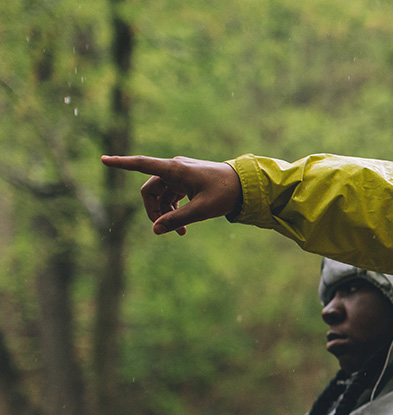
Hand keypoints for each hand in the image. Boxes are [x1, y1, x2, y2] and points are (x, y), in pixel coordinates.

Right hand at [101, 155, 242, 234]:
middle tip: (164, 230)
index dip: (122, 163)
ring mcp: (180, 174)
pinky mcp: (186, 181)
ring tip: (179, 233)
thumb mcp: (201, 210)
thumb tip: (155, 230)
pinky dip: (173, 209)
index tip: (103, 159)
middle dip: (153, 211)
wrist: (245, 185)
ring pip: (160, 196)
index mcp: (175, 169)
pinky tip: (182, 226)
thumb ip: (177, 220)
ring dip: (165, 214)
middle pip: (150, 191)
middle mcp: (174, 168)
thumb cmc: (225, 193)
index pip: (142, 164)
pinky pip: (171, 196)